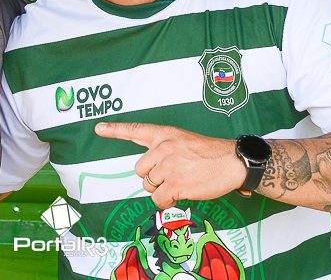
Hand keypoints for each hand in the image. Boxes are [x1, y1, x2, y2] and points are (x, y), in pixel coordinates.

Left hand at [95, 122, 245, 207]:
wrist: (232, 161)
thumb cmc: (210, 153)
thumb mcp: (183, 140)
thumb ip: (164, 149)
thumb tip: (151, 169)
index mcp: (164, 135)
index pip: (135, 130)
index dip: (115, 130)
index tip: (99, 128)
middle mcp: (163, 148)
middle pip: (140, 170)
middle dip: (153, 177)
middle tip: (173, 175)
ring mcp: (168, 167)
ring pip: (148, 186)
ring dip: (161, 189)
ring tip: (181, 182)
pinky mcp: (175, 185)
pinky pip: (158, 199)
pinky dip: (166, 202)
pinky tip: (180, 194)